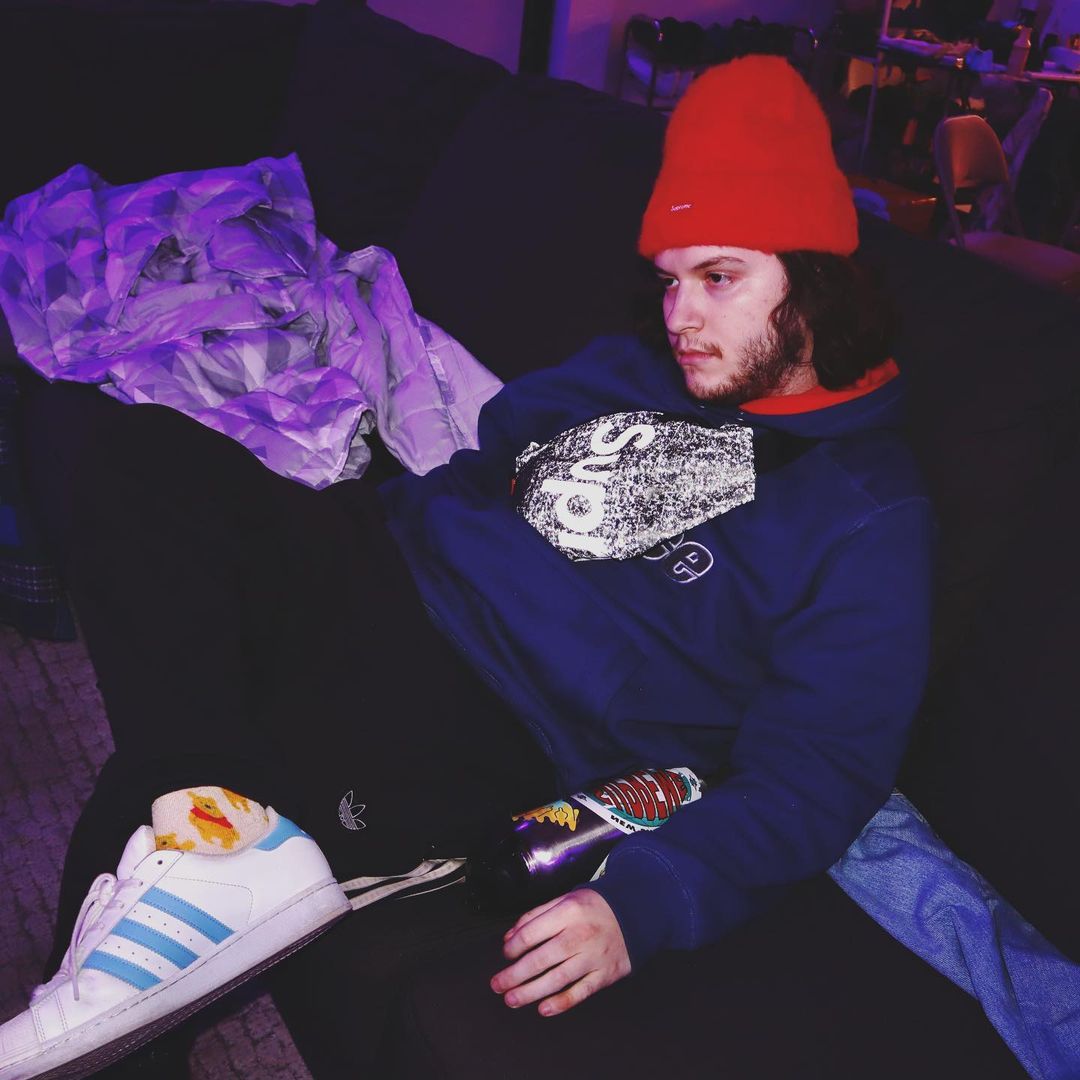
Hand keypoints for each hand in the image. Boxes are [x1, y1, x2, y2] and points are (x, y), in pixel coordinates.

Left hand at [490, 889, 630, 1016]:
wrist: (635, 913)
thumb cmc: (594, 907)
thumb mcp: (565, 899)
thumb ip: (535, 915)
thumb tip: (510, 937)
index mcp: (567, 912)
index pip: (531, 933)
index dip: (513, 947)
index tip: (505, 955)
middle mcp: (579, 935)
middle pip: (540, 960)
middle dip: (514, 975)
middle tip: (497, 985)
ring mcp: (593, 957)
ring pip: (556, 979)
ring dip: (531, 992)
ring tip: (512, 999)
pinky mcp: (604, 974)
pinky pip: (580, 992)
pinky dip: (561, 1002)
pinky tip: (543, 1009)